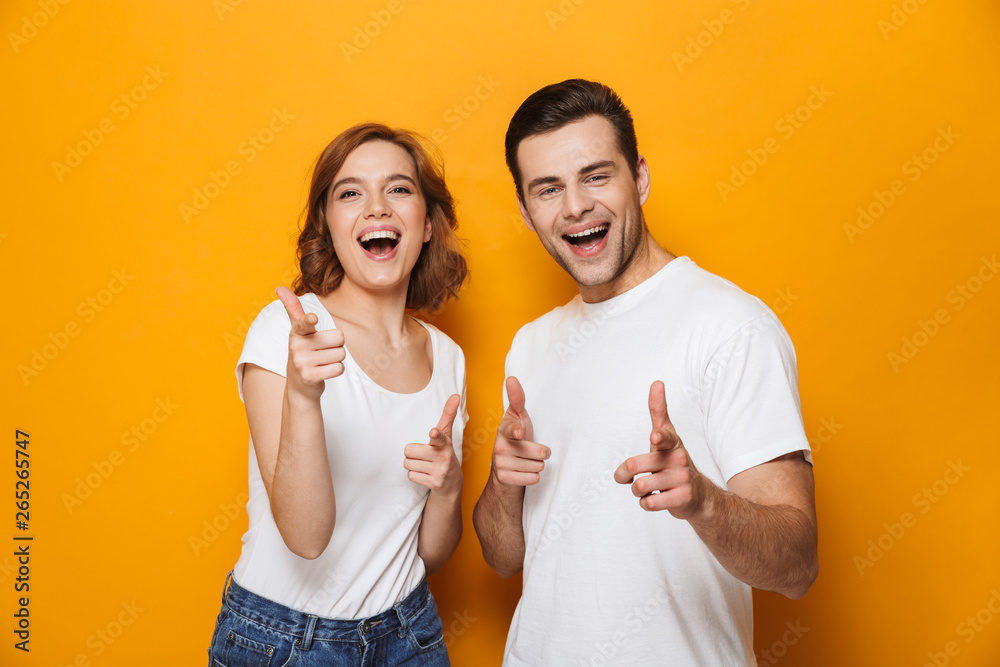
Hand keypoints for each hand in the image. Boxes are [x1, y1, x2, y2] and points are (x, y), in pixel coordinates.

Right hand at [276, 286, 345, 400]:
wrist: (299, 386)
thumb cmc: (303, 353)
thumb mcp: (298, 331)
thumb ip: (293, 309)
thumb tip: (279, 287)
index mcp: (297, 332)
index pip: (304, 322)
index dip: (309, 320)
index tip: (313, 318)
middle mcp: (297, 346)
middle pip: (339, 338)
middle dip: (336, 346)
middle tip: (322, 352)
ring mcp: (302, 363)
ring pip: (341, 354)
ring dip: (336, 359)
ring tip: (322, 362)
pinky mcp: (310, 377)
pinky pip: (339, 368)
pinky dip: (336, 370)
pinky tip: (323, 372)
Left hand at [404, 394, 462, 495]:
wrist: (452, 483)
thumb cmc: (444, 453)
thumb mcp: (447, 435)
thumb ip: (448, 415)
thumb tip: (455, 395)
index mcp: (445, 443)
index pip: (439, 436)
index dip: (435, 435)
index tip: (432, 432)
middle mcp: (444, 457)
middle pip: (409, 450)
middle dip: (412, 453)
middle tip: (422, 455)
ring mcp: (440, 471)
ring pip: (408, 464)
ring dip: (413, 465)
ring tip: (425, 465)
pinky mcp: (435, 484)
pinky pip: (411, 476)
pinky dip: (415, 475)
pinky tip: (425, 475)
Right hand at [491, 376, 549, 486]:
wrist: (506, 467)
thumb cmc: (516, 438)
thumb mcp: (519, 417)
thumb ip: (517, 399)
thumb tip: (511, 378)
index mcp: (504, 430)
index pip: (511, 429)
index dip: (516, 430)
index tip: (519, 432)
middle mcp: (499, 447)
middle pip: (537, 452)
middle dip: (542, 452)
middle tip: (535, 451)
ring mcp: (500, 464)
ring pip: (537, 466)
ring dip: (538, 465)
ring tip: (527, 461)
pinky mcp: (504, 479)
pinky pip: (532, 479)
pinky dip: (533, 477)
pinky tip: (525, 472)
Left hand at [614, 381, 706, 517]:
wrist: (700, 496)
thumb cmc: (675, 462)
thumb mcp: (668, 436)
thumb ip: (658, 412)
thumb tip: (657, 382)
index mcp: (672, 443)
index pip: (664, 436)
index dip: (658, 437)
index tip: (654, 438)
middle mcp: (678, 459)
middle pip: (634, 466)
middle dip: (624, 475)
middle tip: (629, 478)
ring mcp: (682, 479)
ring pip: (640, 487)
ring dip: (637, 491)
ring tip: (648, 489)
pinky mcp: (683, 498)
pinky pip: (649, 503)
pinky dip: (646, 503)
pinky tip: (656, 499)